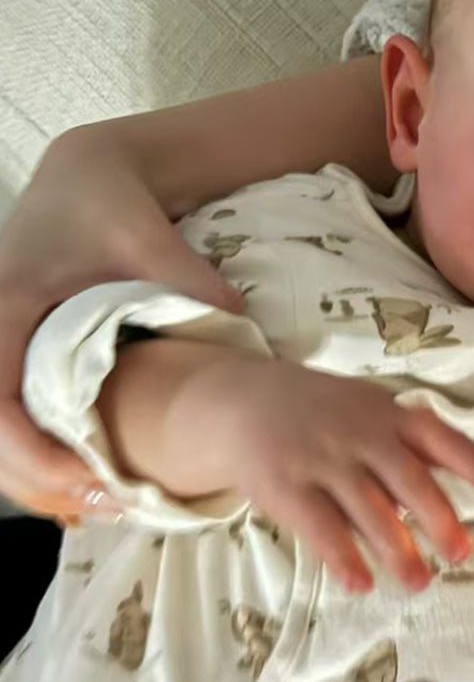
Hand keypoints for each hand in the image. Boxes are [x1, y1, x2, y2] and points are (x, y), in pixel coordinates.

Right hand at [0, 128, 243, 517]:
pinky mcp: (15, 355)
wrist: (87, 177)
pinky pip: (13, 418)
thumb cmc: (112, 207)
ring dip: (41, 477)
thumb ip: (190, 283)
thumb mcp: (150, 239)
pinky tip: (91, 477)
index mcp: (7, 305)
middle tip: (110, 504)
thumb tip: (242, 330)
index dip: (32, 451)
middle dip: (40, 479)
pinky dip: (44, 455)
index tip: (89, 479)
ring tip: (107, 502)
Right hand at [172, 354, 473, 591]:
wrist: (241, 404)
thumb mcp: (368, 408)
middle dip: (439, 518)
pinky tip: (361, 584)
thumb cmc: (321, 413)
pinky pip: (320, 528)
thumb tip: (468, 474)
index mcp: (386, 414)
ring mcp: (322, 460)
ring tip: (419, 582)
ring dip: (398, 550)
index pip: (438, 437)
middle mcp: (360, 435)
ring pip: (369, 510)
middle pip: (409, 480)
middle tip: (461, 553)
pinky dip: (343, 558)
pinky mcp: (287, 488)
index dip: (473, 462)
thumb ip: (411, 440)